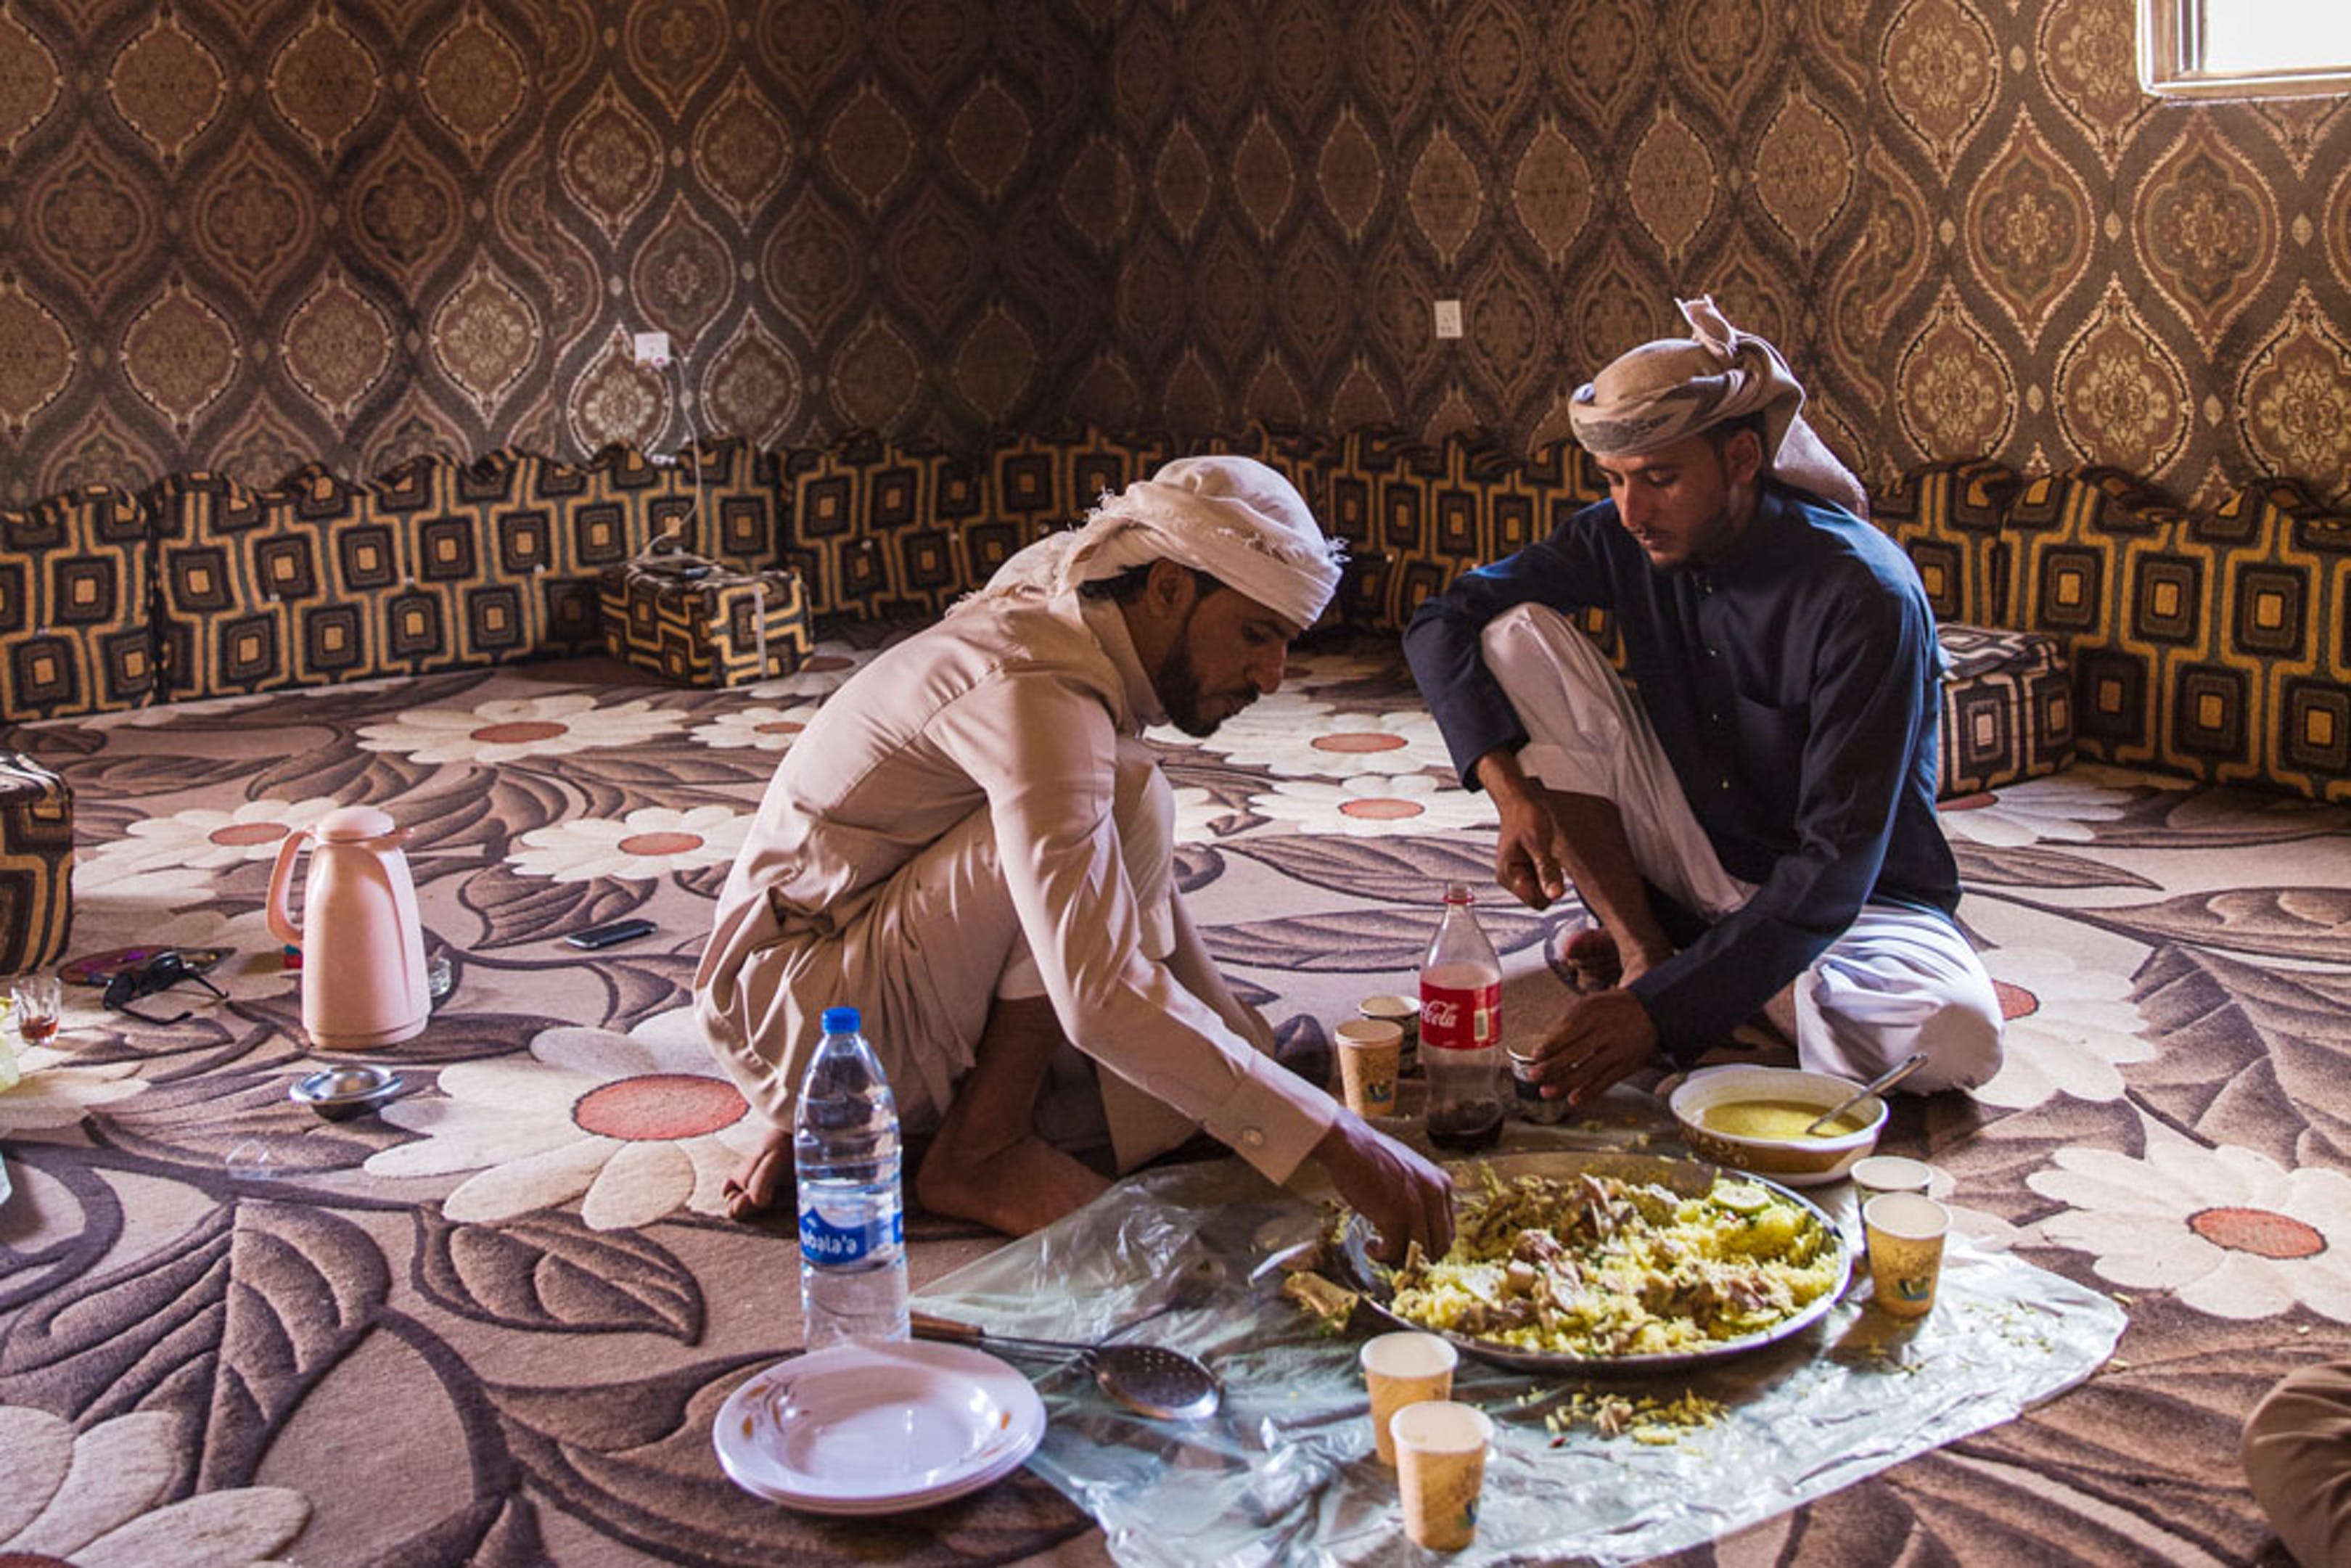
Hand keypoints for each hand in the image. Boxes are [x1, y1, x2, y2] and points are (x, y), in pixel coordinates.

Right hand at [1313, 1112, 1453, 1263]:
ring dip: (1398, 1258)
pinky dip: (1381, 1255)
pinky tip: (1370, 1245)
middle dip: (1419, 1257)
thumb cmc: (1372, 1157)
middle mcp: (1435, 1196)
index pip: (1448, 1231)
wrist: (1348, 1143)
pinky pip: (1393, 1251)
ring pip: (1419, 1253)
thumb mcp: (1411, 1172)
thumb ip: (1422, 1195)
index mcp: (1442, 1184)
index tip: (1412, 1247)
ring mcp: (1415, 1207)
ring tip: (1380, 1247)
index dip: (1430, 1245)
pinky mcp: (1393, 1217)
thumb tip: (1420, 1228)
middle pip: (1439, 1246)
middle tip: (1397, 1254)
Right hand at [1477, 751, 1566, 910]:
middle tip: (1546, 856)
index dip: (1550, 887)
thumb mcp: (1539, 844)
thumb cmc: (1525, 817)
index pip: (1537, 902)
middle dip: (1548, 880)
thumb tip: (1555, 895)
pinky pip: (1538, 880)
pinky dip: (1544, 868)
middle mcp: (1507, 879)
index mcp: (1508, 876)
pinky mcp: (1519, 870)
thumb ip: (1546, 872)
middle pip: (1539, 897)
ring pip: (1540, 889)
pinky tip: (1539, 852)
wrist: (1517, 801)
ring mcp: (1512, 875)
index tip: (1550, 864)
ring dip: (1547, 873)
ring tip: (1541, 851)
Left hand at [1531, 989, 1660, 1105]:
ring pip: (1587, 1071)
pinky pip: (1605, 1081)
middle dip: (1551, 1067)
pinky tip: (1573, 1099)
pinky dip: (1588, 1092)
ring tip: (1546, 1093)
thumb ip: (1569, 1022)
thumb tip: (1546, 1046)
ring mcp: (1617, 1050)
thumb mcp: (1591, 1004)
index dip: (1550, 1046)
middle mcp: (1605, 1032)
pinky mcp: (1627, 1065)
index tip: (1535, 1056)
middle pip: (1574, 1053)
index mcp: (1592, 1013)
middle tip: (1533, 1077)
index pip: (1567, 1032)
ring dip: (1565, 1084)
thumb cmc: (1613, 1008)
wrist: (1652, 1009)